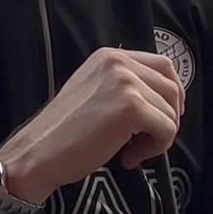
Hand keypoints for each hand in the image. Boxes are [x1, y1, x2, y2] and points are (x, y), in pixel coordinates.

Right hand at [0, 47, 184, 205]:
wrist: (40, 152)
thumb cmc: (64, 131)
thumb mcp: (94, 91)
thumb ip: (123, 86)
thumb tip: (162, 100)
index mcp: (110, 56)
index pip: (163, 66)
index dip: (172, 94)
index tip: (165, 115)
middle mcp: (119, 62)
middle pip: (172, 88)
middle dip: (169, 118)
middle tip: (149, 139)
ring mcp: (126, 83)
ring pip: (171, 112)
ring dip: (158, 138)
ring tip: (130, 151)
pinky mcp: (132, 107)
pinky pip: (167, 130)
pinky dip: (155, 148)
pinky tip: (129, 157)